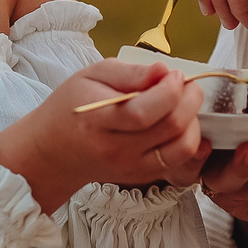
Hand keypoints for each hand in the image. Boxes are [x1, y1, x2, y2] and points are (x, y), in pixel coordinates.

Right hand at [0, 60, 202, 212]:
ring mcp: (131, 167)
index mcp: (98, 120)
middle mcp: (116, 149)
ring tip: (184, 105)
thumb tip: (163, 70)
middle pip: (170, 129)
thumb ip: (130, 73)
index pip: (144, 112)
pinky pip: (180, 163)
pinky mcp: (143, 177)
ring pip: (182, 149)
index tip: (174, 75)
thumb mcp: (92, 76)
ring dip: (194, 123)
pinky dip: (191, 141)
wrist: (54, 151)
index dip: (169, 90)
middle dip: (190, 100)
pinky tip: (182, 124)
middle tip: (186, 85)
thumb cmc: (72, 107)